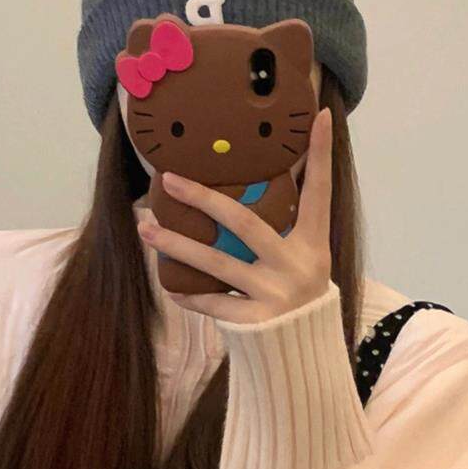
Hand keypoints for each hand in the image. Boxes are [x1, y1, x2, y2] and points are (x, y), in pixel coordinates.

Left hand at [137, 107, 334, 324]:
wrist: (303, 352)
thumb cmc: (297, 294)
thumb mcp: (305, 257)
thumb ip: (288, 225)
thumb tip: (280, 175)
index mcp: (313, 243)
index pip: (319, 191)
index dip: (322, 155)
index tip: (321, 116)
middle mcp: (296, 265)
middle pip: (245, 222)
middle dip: (203, 199)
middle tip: (169, 180)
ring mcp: (274, 294)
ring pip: (216, 263)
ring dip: (176, 245)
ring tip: (146, 229)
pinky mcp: (255, 321)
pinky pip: (212, 301)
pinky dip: (190, 293)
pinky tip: (170, 285)